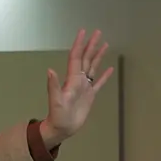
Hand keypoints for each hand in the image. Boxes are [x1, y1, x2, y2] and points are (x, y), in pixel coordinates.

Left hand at [43, 30, 114, 147]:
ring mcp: (85, 87)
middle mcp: (79, 80)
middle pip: (86, 58)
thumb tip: (50, 70)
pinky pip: (99, 83)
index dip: (79, 44)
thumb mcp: (55, 100)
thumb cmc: (57, 115)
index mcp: (72, 79)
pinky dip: (104, 75)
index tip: (84, 31)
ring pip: (93, 67)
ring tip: (105, 44)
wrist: (62, 128)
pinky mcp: (90, 95)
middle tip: (98, 32)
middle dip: (91, 45)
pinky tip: (110, 68)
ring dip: (98, 56)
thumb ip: (53, 85)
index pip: (76, 57)